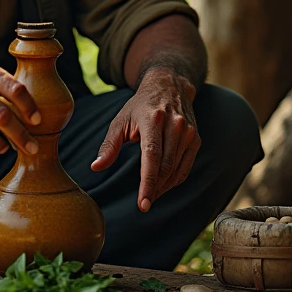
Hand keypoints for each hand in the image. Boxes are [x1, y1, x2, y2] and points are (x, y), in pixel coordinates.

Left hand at [90, 68, 200, 211]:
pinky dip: (175, 180)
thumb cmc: (140, 106)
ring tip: (151, 195)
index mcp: (153, 119)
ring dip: (164, 187)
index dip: (148, 182)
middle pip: (165, 166)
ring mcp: (188, 132)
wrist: (169, 86)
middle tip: (143, 204)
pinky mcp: (196, 138)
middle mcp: (174, 125)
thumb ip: (109, 145)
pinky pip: (186, 167)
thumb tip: (95, 167)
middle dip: (154, 189)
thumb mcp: (120, 120)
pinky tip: (163, 186)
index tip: (143, 204)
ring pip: (177, 170)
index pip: (152, 156)